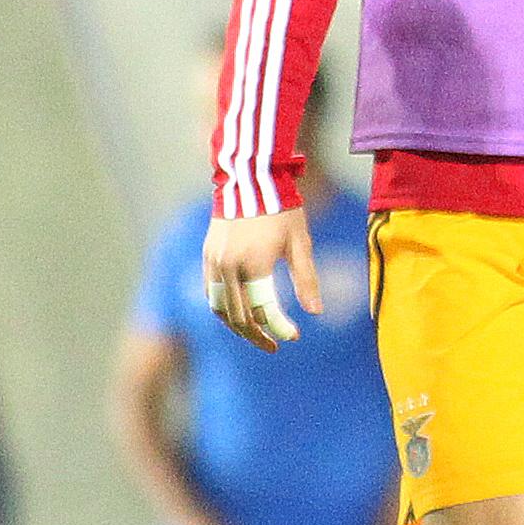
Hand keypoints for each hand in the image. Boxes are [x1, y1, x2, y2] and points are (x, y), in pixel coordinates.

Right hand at [205, 206, 318, 353]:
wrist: (250, 180)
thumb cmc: (283, 210)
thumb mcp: (300, 243)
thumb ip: (306, 279)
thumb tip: (316, 312)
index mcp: (255, 264)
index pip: (264, 309)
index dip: (280, 327)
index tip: (293, 337)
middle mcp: (229, 267)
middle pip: (240, 316)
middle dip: (258, 334)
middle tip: (274, 345)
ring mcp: (214, 263)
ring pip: (221, 309)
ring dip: (238, 326)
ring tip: (257, 335)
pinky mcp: (207, 257)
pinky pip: (211, 294)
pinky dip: (223, 309)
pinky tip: (239, 315)